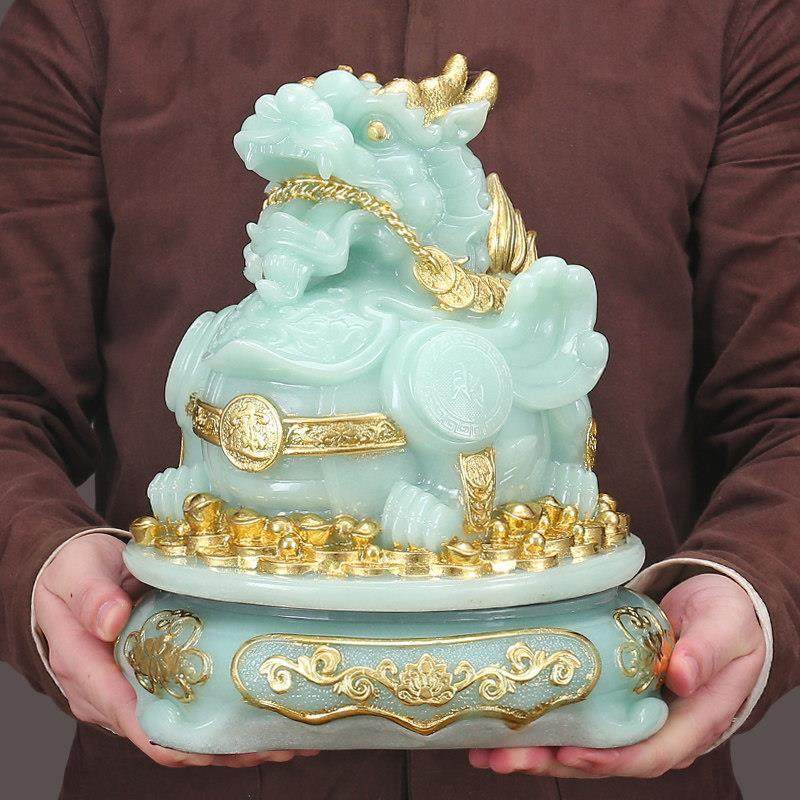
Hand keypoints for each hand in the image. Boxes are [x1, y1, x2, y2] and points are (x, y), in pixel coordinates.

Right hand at [34, 532, 317, 767]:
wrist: (74, 572)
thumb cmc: (74, 571)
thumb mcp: (78, 572)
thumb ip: (92, 595)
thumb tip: (112, 620)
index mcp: (84, 669)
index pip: (126, 714)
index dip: (167, 737)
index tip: (207, 748)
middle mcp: (107, 693)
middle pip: (160, 733)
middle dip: (211, 747)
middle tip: (266, 746)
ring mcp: (130, 691)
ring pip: (178, 728)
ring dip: (225, 741)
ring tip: (279, 743)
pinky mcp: (150, 682)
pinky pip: (184, 708)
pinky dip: (221, 719)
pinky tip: (261, 721)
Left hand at [469, 573, 764, 778]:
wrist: (718, 603)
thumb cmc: (728, 618)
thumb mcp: (724, 627)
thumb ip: (706, 651)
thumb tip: (684, 677)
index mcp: (692, 722)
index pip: (648, 753)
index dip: (607, 759)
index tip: (568, 755)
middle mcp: (656, 728)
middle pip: (601, 758)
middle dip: (549, 761)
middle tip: (502, 759)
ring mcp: (629, 714)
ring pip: (579, 744)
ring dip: (532, 750)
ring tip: (485, 750)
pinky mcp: (609, 695)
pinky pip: (573, 717)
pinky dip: (537, 722)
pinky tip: (498, 722)